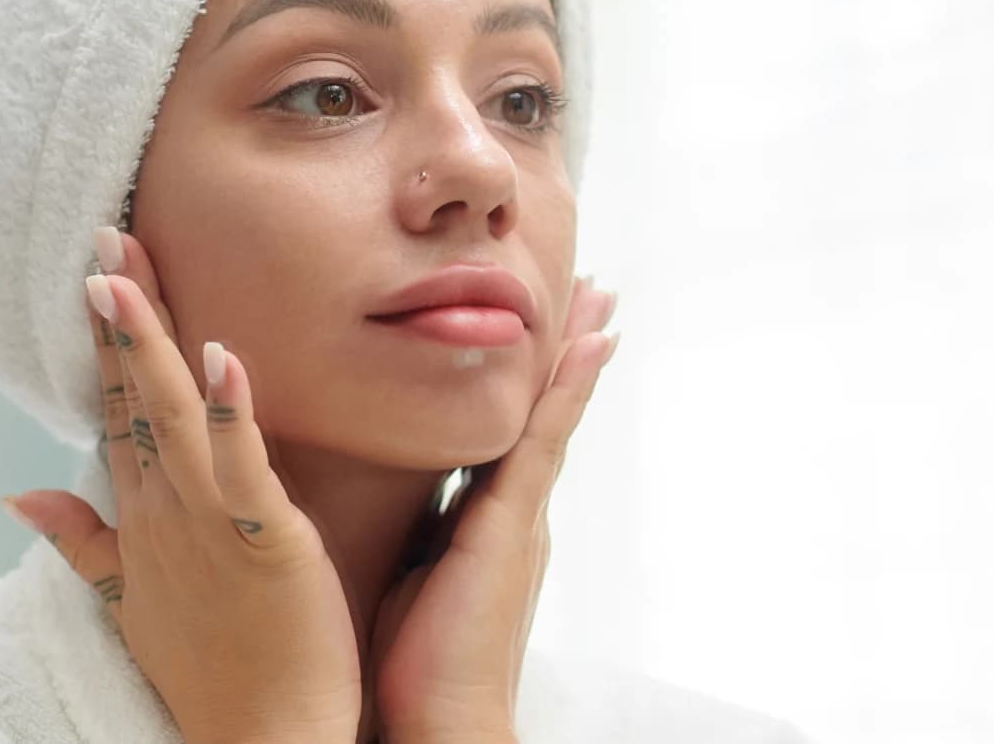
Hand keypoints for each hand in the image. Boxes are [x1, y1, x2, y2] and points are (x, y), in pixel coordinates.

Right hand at [10, 229, 361, 743]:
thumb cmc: (211, 673)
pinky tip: (224, 355)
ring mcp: (209, 525)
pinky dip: (229, 412)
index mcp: (144, 518)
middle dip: (121, 316)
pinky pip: (242, 468)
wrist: (260, 742)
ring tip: (127, 274)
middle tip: (106, 233)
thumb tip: (17, 498)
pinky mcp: (264, 541)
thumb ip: (80, 542)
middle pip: (136, 397)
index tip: (98, 272)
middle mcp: (166, 512)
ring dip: (151, 343)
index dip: (108, 342)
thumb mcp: (130, 600)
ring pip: (172, 417)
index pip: (118, 411)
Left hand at [369, 278, 618, 743]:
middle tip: (592, 292)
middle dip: (566, 356)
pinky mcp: (515, 526)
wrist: (441, 723)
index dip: (529, 383)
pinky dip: (569, 392)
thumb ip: (414, 531)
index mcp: (486, 524)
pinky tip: (590, 346)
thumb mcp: (410, 576)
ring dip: (576, 356)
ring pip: (552, 417)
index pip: (507, 434)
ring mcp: (521, 517)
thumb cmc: (413, 665)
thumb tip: (394, 501)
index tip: (546, 329)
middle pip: (543, 415)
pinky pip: (546, 441)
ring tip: (600, 299)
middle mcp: (514, 514)